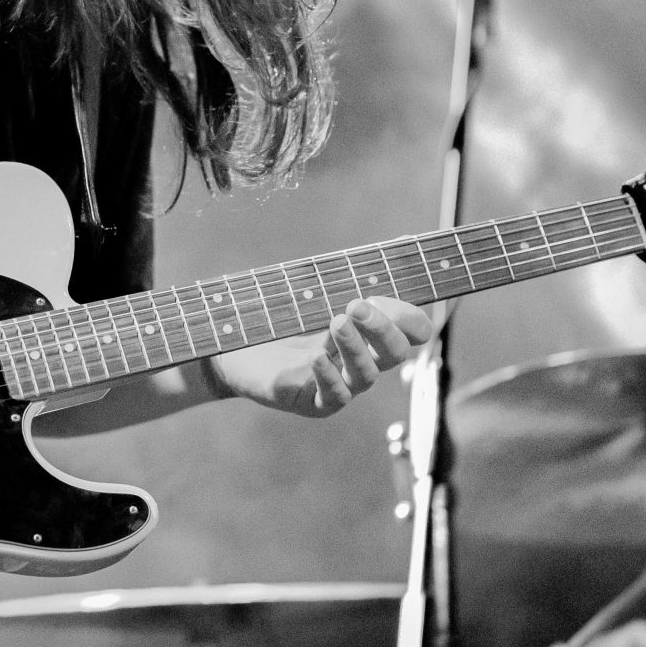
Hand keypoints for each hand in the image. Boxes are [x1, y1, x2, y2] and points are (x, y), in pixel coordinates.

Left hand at [212, 296, 433, 416]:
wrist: (232, 348)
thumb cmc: (275, 319)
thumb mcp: (313, 294)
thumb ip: (350, 276)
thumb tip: (403, 243)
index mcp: (366, 334)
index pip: (408, 333)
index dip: (413, 320)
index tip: (401, 305)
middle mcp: (358, 361)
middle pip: (395, 354)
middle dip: (384, 329)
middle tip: (357, 305)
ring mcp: (337, 384)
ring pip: (366, 376)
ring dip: (355, 348)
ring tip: (338, 322)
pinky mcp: (311, 403)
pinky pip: (332, 398)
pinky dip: (329, 378)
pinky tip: (318, 359)